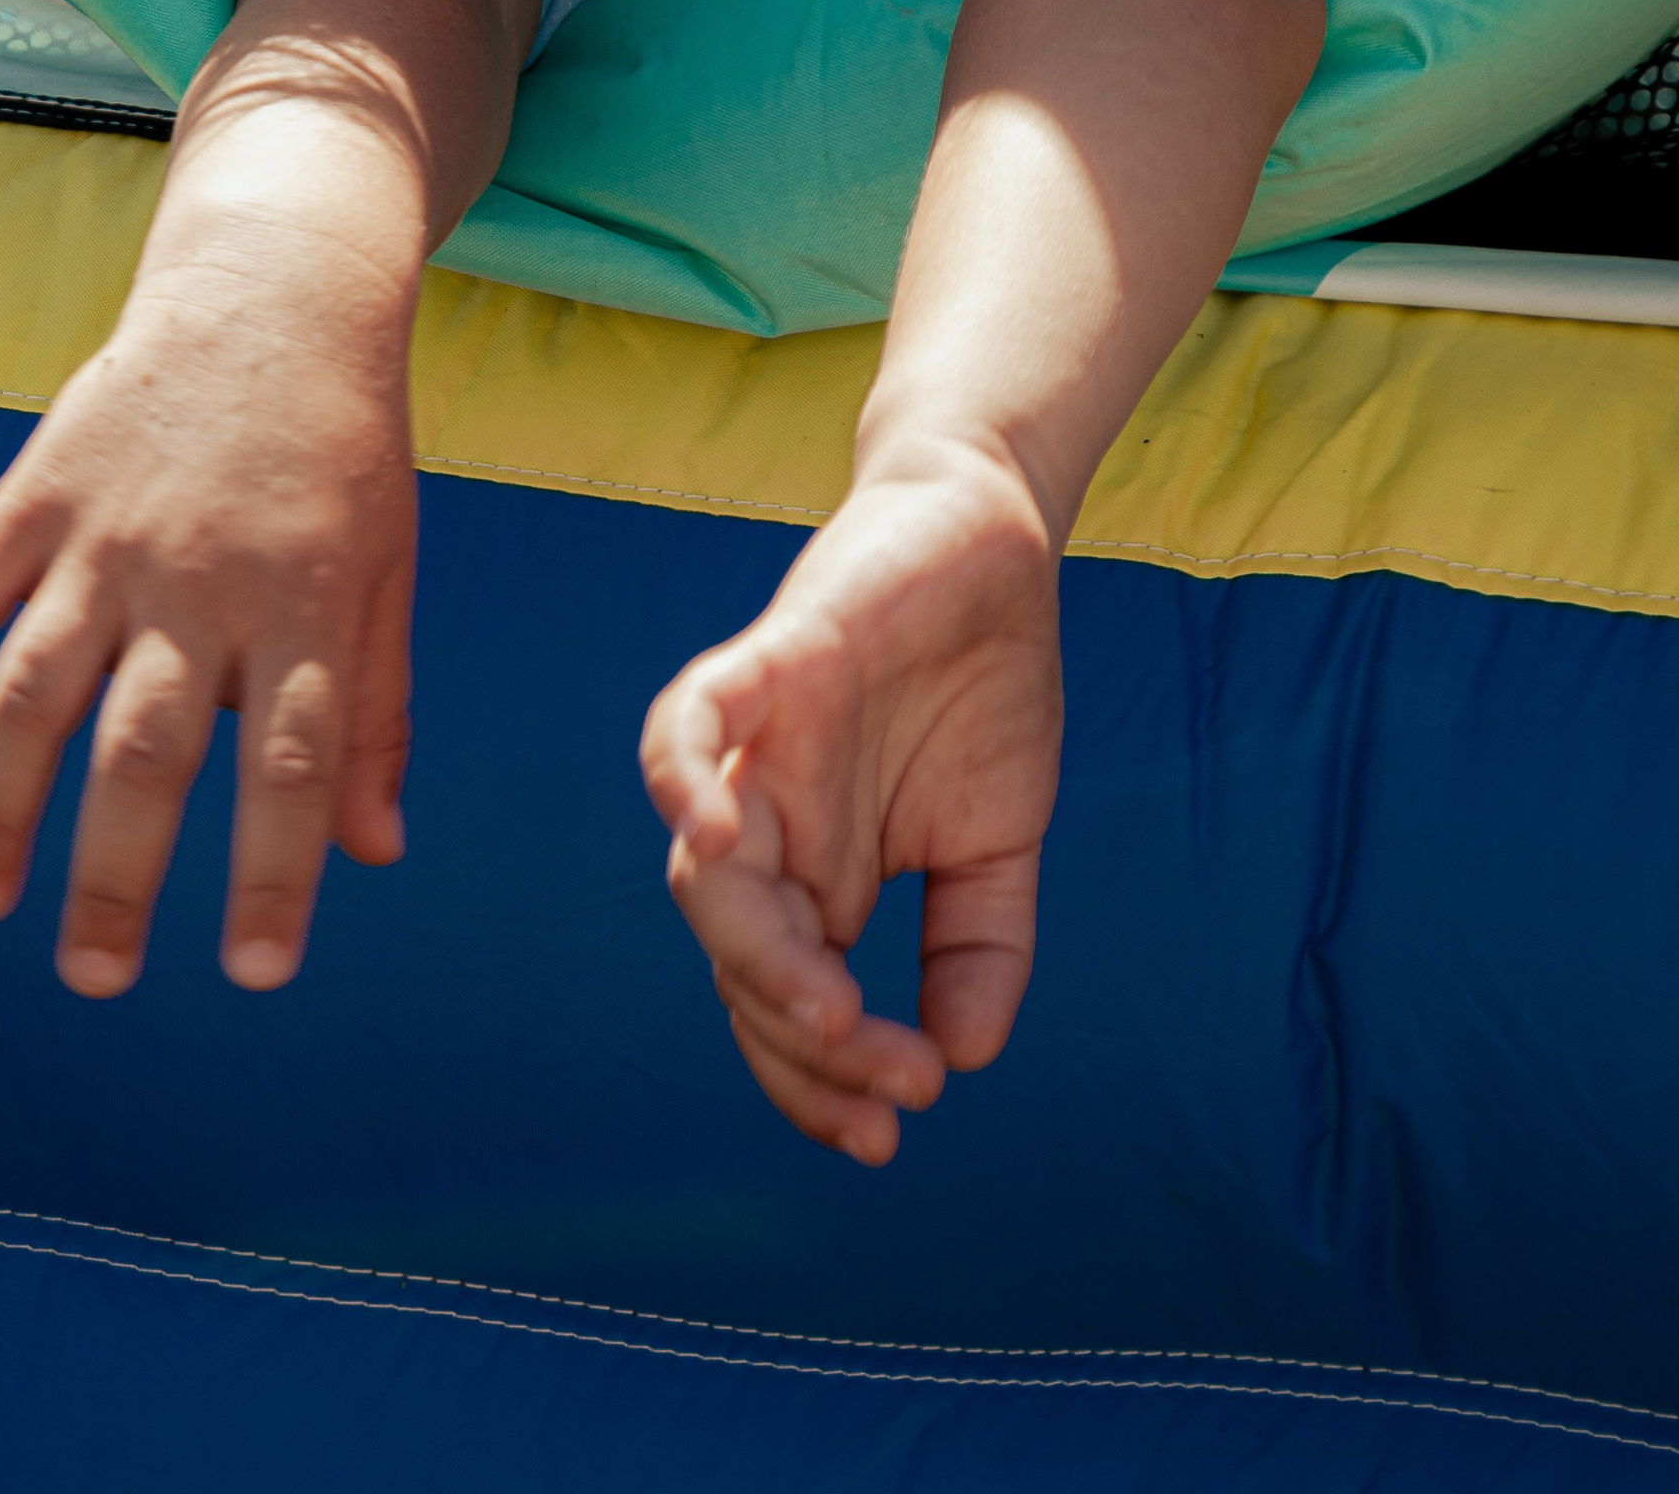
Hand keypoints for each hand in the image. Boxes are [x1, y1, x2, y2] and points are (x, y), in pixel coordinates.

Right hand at [0, 286, 414, 995]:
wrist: (275, 294)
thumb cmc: (343, 453)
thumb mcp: (390, 570)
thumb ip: (379, 708)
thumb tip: (377, 853)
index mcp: (300, 601)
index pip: (287, 762)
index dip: (273, 873)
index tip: (256, 974)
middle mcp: (197, 576)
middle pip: (145, 746)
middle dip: (114, 871)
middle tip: (93, 978)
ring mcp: (106, 533)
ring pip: (35, 685)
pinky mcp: (38, 490)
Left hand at [639, 436, 1061, 1164]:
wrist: (993, 542)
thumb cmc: (979, 687)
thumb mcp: (998, 844)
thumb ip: (978, 948)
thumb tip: (966, 1057)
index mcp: (815, 873)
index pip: (778, 1003)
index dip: (816, 1084)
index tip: (886, 1136)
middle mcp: (768, 821)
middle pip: (734, 960)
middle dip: (800, 1047)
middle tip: (891, 1085)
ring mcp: (759, 743)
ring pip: (705, 872)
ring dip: (755, 957)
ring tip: (832, 1014)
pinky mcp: (772, 658)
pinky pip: (690, 719)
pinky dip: (680, 774)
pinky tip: (710, 837)